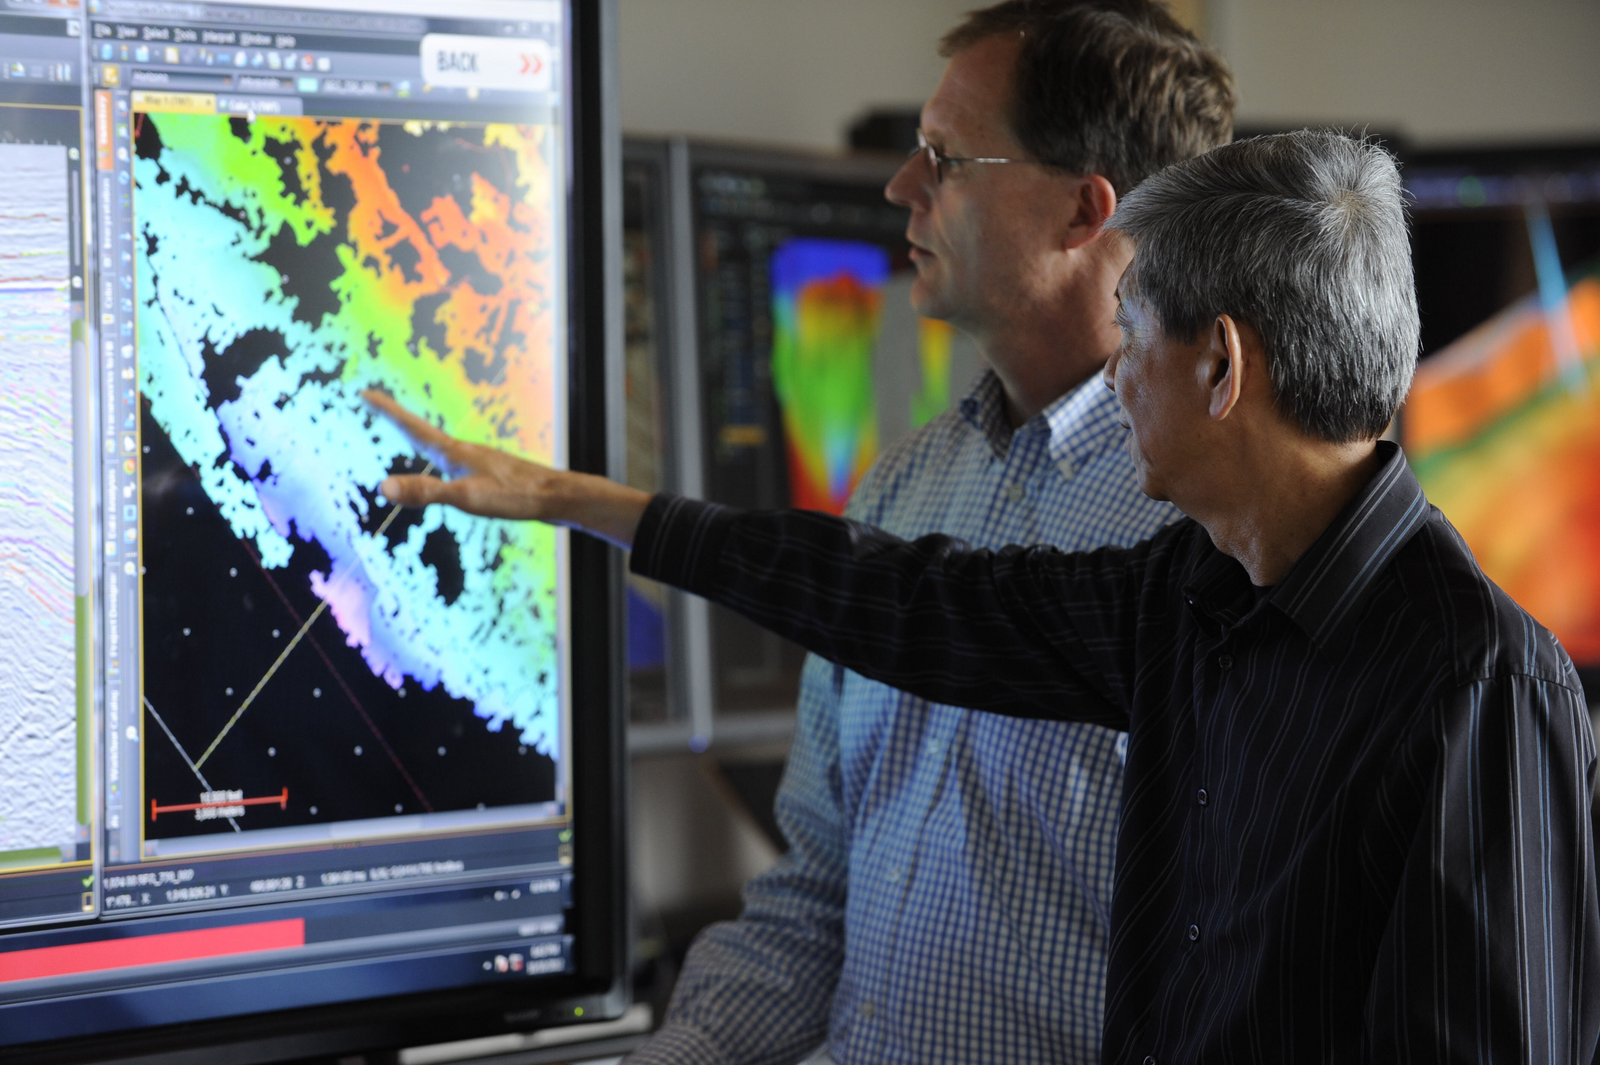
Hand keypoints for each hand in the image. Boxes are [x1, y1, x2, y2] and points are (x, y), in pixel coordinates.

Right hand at [363, 389, 649, 547]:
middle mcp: (465, 452)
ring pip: (440, 446)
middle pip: (422, 431)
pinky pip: (456, 461)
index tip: (364, 393)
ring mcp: (480, 461)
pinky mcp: (493, 474)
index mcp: (454, 453)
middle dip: (396, 419)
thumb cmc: (514, 497)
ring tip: (405, 430)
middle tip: (375, 403)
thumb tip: (382, 487)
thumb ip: (426, 492)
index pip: (411, 428)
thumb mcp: (466, 498)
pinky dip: (439, 457)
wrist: (558, 497)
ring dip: (418, 436)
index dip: (387, 412)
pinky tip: (451, 467)